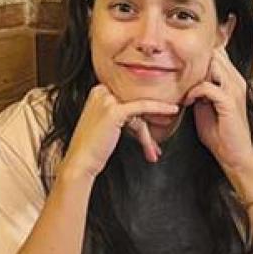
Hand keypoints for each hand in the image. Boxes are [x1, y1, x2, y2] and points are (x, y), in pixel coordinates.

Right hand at [61, 84, 180, 179]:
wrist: (81, 162)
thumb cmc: (93, 148)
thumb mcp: (108, 125)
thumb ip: (123, 115)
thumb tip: (143, 117)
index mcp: (98, 91)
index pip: (128, 98)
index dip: (144, 112)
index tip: (156, 124)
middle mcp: (101, 91)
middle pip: (134, 104)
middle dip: (148, 124)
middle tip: (160, 138)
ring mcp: (107, 100)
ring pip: (139, 110)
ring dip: (148, 135)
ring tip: (154, 151)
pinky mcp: (114, 111)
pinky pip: (142, 107)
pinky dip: (159, 108)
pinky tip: (171, 110)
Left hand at [184, 45, 252, 175]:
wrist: (235, 154)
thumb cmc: (220, 133)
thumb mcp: (205, 105)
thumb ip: (199, 89)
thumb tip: (184, 78)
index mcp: (232, 80)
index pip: (217, 53)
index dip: (199, 56)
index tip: (182, 68)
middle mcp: (236, 80)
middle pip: (215, 53)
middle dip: (195, 62)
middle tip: (180, 76)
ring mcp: (234, 89)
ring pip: (213, 65)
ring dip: (194, 75)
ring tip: (185, 88)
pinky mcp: (229, 102)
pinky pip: (207, 86)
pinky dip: (194, 92)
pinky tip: (189, 102)